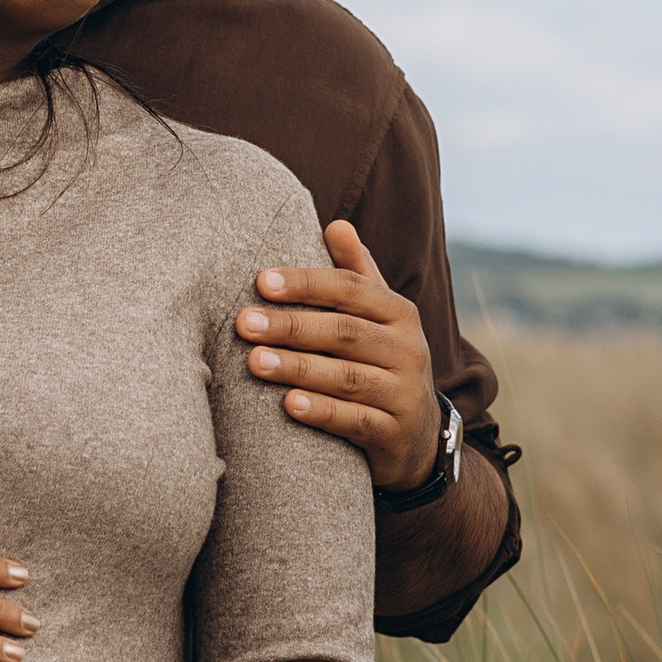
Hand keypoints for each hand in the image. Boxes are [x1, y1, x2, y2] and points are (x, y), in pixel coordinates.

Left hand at [234, 219, 444, 485]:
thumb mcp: (379, 317)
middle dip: (292, 325)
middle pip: (345, 332)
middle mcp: (408, 350)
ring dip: (298, 368)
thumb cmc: (383, 363)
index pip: (351, 289)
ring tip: (254, 361)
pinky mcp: (393, 433)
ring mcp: (404, 394)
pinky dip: (322, 412)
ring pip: (347, 377)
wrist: (417, 436)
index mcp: (400, 313)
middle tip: (244, 323)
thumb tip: (337, 224)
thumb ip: (357, 273)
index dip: (307, 283)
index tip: (261, 281)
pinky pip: (355, 421)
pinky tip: (288, 404)